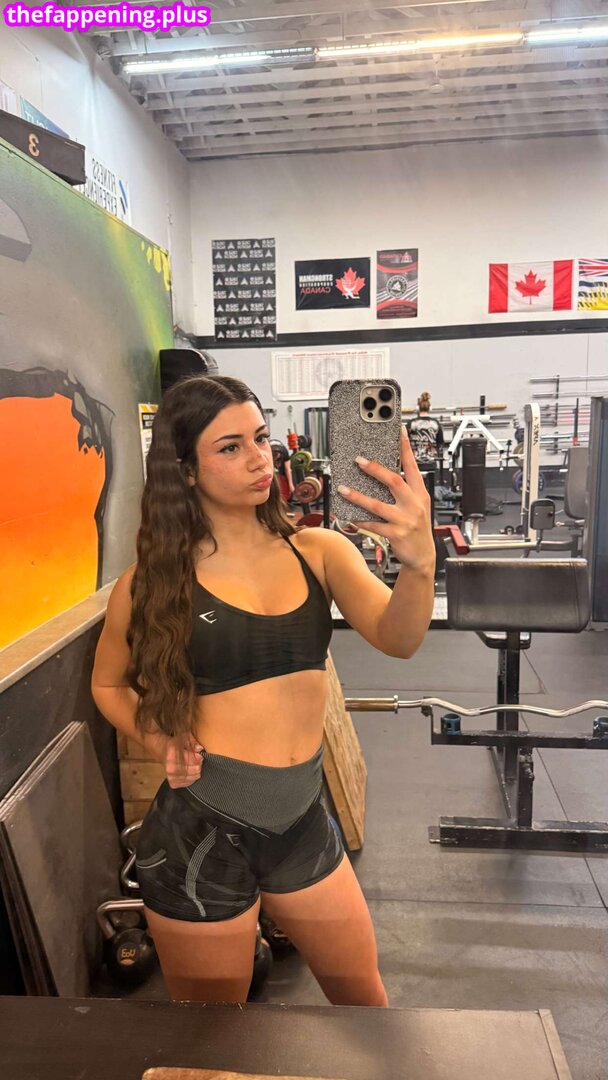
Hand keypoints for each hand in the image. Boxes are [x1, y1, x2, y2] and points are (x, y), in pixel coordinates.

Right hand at [164, 733, 204, 788]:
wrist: (162, 751)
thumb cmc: (174, 745)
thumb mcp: (184, 738)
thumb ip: (193, 742)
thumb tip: (200, 749)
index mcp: (172, 757)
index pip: (193, 761)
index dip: (199, 757)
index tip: (199, 754)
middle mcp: (170, 769)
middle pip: (195, 770)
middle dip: (199, 764)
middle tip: (196, 759)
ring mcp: (171, 778)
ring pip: (194, 777)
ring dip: (196, 771)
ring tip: (192, 764)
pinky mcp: (173, 784)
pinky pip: (190, 783)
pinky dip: (192, 777)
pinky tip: (188, 771)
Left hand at [336, 427, 434, 571]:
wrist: (423, 556)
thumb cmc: (417, 528)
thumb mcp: (417, 506)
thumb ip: (404, 491)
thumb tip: (381, 474)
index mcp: (420, 494)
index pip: (413, 466)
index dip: (406, 448)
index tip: (399, 430)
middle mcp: (414, 505)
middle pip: (394, 481)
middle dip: (375, 469)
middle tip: (359, 460)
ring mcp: (405, 520)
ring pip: (377, 504)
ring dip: (358, 496)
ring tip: (343, 489)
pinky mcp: (396, 534)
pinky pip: (373, 525)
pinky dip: (360, 520)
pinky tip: (349, 516)